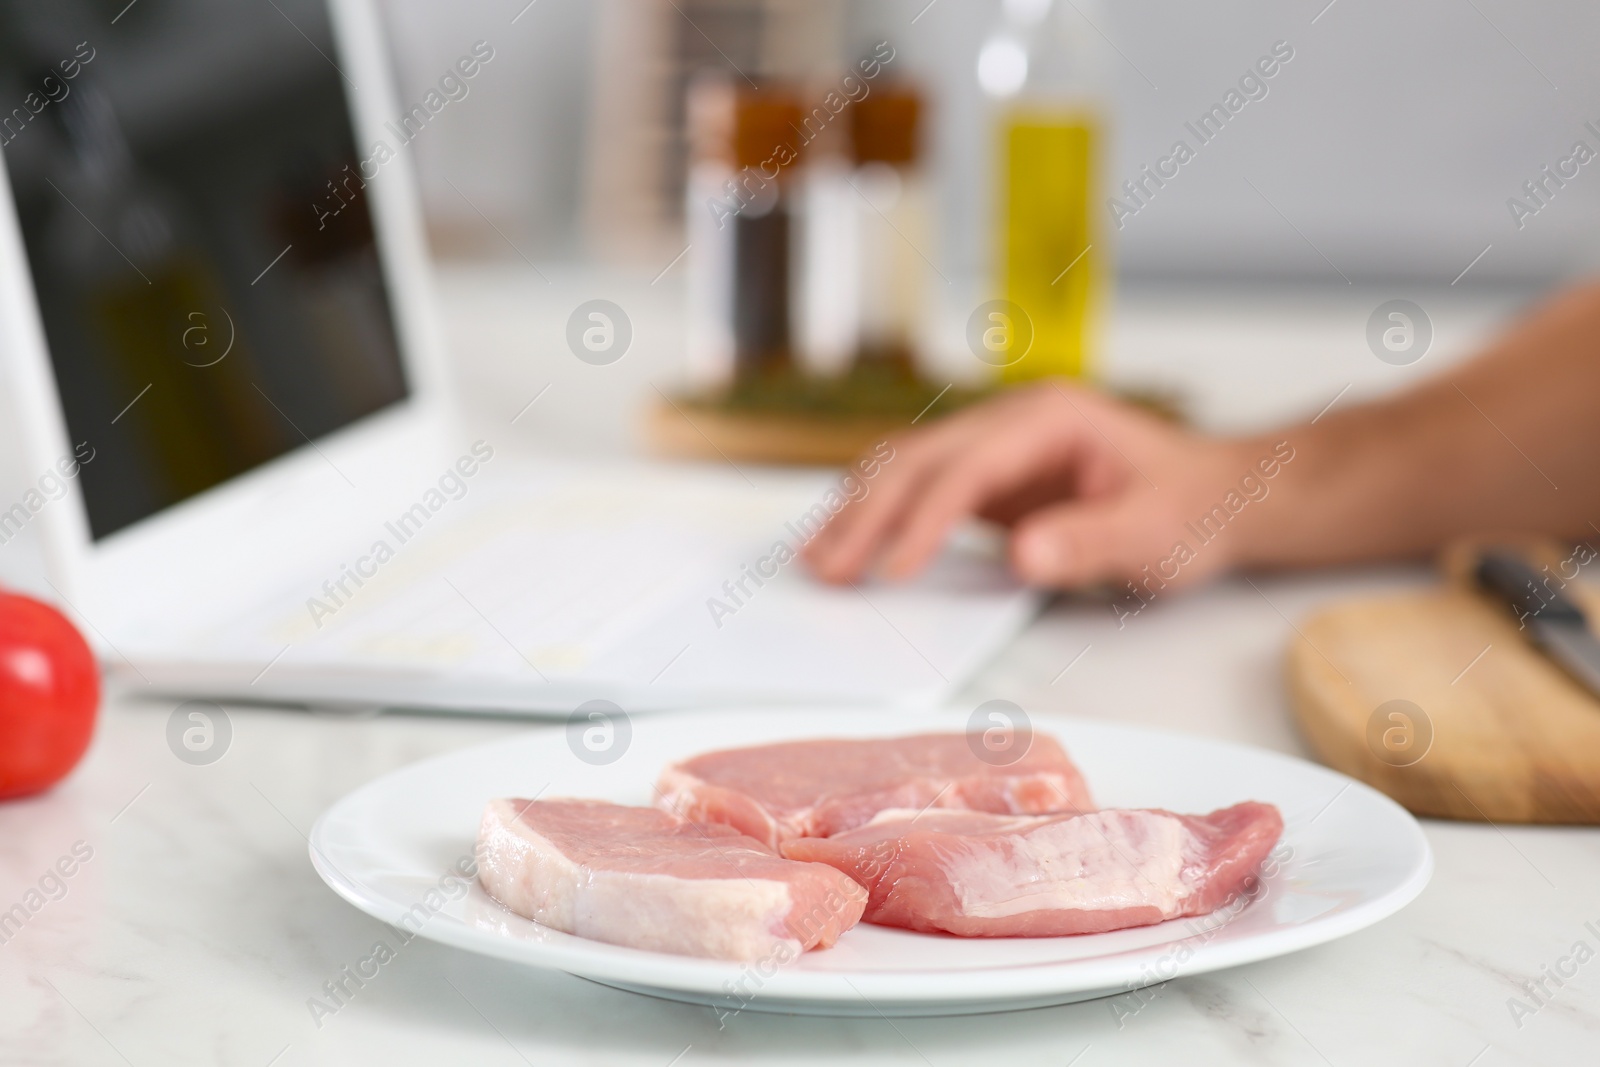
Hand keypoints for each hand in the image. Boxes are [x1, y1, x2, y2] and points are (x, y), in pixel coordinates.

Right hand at [803, 382, 1259, 589]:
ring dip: (859, 510)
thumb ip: (1092, 542)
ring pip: (906, 466)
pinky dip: (880, 515)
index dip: (924, 518)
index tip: (894, 571)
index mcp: (1050, 419)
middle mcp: (1012, 421)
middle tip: (825, 568)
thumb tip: (1024, 554)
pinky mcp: (989, 477)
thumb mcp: (1156, 532)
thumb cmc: (1191, 510)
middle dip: (867, 512)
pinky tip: (851, 543)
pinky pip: (920, 489)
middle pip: (918, 458)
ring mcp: (996, 446)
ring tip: (818, 558)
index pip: (967, 467)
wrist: (1216, 497)